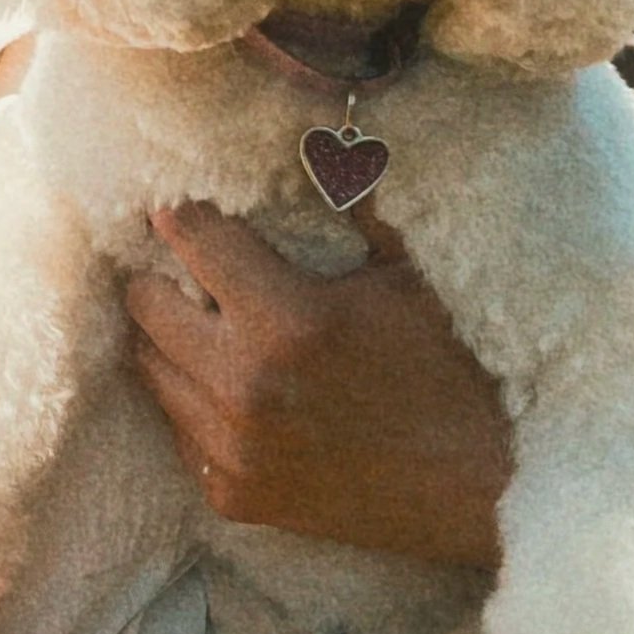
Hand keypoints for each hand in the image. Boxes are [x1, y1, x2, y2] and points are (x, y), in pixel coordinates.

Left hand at [125, 202, 513, 563]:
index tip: (179, 200)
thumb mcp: (412, 274)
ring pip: (151, 368)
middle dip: (163, 274)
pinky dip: (194, 400)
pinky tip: (234, 385)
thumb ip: (358, 200)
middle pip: (146, 304)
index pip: (192, 236)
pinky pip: (178, 429)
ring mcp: (233, 450)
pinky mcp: (235, 497)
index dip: (182, 210)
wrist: (487, 491)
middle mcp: (243, 386)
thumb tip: (322, 135)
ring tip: (207, 319)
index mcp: (287, 319)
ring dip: (171, 337)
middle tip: (188, 263)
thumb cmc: (457, 369)